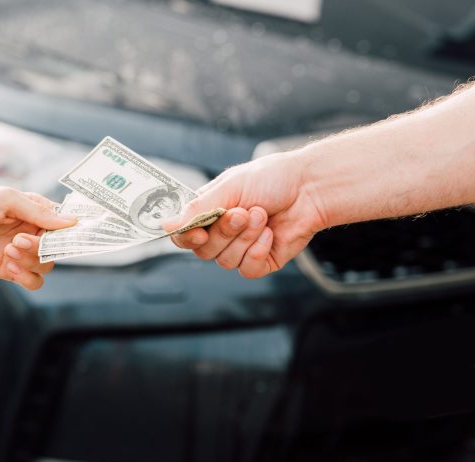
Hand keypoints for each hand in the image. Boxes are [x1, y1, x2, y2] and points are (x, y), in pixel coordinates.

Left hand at [0, 187, 74, 289]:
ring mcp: (21, 253)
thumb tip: (71, 222)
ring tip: (7, 251)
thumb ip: (38, 212)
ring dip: (31, 261)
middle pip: (57, 249)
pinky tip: (8, 267)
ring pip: (46, 266)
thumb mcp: (6, 200)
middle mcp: (31, 232)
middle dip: (41, 248)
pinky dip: (27, 277)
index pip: (64, 225)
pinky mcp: (9, 270)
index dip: (67, 233)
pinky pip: (33, 281)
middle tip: (17, 241)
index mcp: (34, 211)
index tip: (60, 237)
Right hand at [163, 152, 326, 277]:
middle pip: (204, 251)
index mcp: (207, 213)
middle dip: (226, 232)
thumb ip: (197, 208)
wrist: (310, 188)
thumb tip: (164, 225)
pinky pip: (247, 269)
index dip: (186, 238)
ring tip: (263, 215)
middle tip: (245, 212)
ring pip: (226, 261)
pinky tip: (271, 234)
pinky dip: (258, 251)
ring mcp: (240, 249)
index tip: (198, 232)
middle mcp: (220, 234)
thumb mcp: (230, 186)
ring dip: (246, 237)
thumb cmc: (271, 179)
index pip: (183, 236)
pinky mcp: (260, 262)